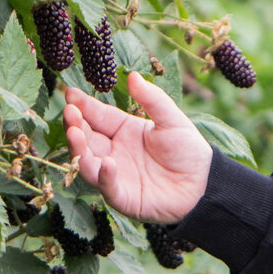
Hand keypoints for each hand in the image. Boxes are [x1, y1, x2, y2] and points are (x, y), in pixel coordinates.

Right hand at [61, 71, 215, 223]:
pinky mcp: (123, 197)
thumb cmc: (188, 151)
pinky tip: (107, 162)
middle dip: (75, 125)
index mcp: (123, 131)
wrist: (204, 185)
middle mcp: (114, 152)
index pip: (97, 116)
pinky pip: (108, 187)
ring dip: (80, 148)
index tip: (68, 94)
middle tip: (69, 112)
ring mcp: (115, 175)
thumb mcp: (171, 120)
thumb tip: (133, 75)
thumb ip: (152, 99)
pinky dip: (104, 176)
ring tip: (75, 133)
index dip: (83, 106)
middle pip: (87, 138)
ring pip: (88, 162)